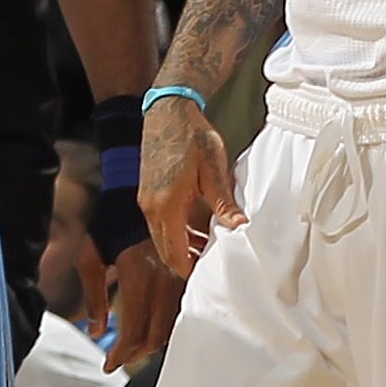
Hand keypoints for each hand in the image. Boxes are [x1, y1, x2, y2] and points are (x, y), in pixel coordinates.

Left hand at [102, 235, 180, 369]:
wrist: (134, 189)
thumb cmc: (105, 225)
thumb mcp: (89, 259)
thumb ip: (94, 298)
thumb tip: (96, 332)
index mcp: (137, 274)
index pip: (134, 328)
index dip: (121, 353)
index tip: (108, 365)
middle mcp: (163, 275)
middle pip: (157, 332)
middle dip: (137, 352)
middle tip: (120, 359)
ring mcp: (181, 270)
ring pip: (175, 321)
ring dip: (155, 339)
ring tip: (136, 347)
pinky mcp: (192, 265)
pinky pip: (186, 303)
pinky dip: (171, 321)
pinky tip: (158, 326)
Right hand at [137, 95, 242, 280]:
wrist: (168, 112)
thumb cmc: (193, 137)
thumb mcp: (214, 171)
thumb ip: (224, 203)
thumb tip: (239, 228)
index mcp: (166, 206)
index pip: (174, 254)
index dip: (191, 269)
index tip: (210, 275)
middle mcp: (150, 208)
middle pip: (166, 250)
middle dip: (187, 261)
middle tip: (213, 266)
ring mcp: (146, 201)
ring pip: (162, 237)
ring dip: (183, 246)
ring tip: (210, 246)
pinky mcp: (147, 193)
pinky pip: (159, 223)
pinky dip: (176, 232)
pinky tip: (198, 227)